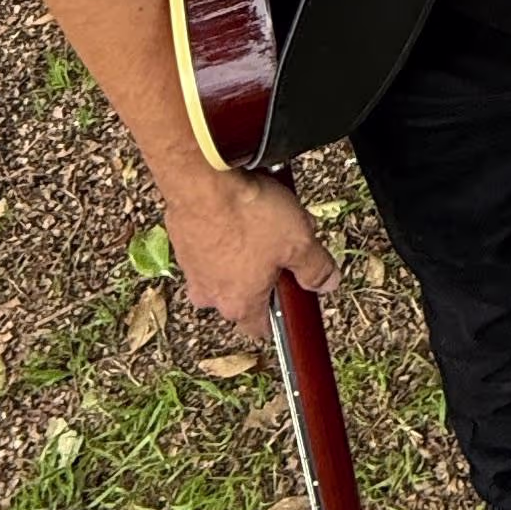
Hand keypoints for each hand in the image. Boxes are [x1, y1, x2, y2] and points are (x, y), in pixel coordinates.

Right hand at [157, 166, 335, 328]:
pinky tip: (241, 210)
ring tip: (262, 224)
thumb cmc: (246, 214)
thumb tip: (327, 282)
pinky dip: (223, 233)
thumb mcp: (299, 242)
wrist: (202, 181)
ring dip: (242, 254)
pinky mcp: (183, 241)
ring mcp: (192, 268)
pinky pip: (209, 245)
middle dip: (264, 278)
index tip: (292, 300)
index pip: (262, 329)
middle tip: (283, 250)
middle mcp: (210, 293)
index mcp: (239, 303)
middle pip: (243, 296)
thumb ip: (316, 268)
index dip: (282, 316)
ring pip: (224, 269)